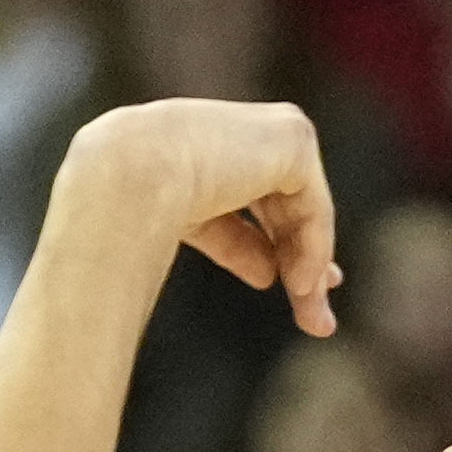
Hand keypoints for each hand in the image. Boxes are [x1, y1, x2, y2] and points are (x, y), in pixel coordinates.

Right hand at [48, 94, 341, 332]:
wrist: (132, 173)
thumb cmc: (133, 203)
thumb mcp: (192, 227)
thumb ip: (234, 242)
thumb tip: (270, 274)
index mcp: (208, 146)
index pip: (258, 197)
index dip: (280, 245)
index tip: (295, 289)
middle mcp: (243, 132)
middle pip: (288, 206)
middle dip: (308, 262)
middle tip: (319, 321)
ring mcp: (271, 130)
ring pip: (306, 209)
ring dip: (312, 267)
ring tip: (311, 318)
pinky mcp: (293, 139)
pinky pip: (315, 205)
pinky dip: (315, 248)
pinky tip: (300, 286)